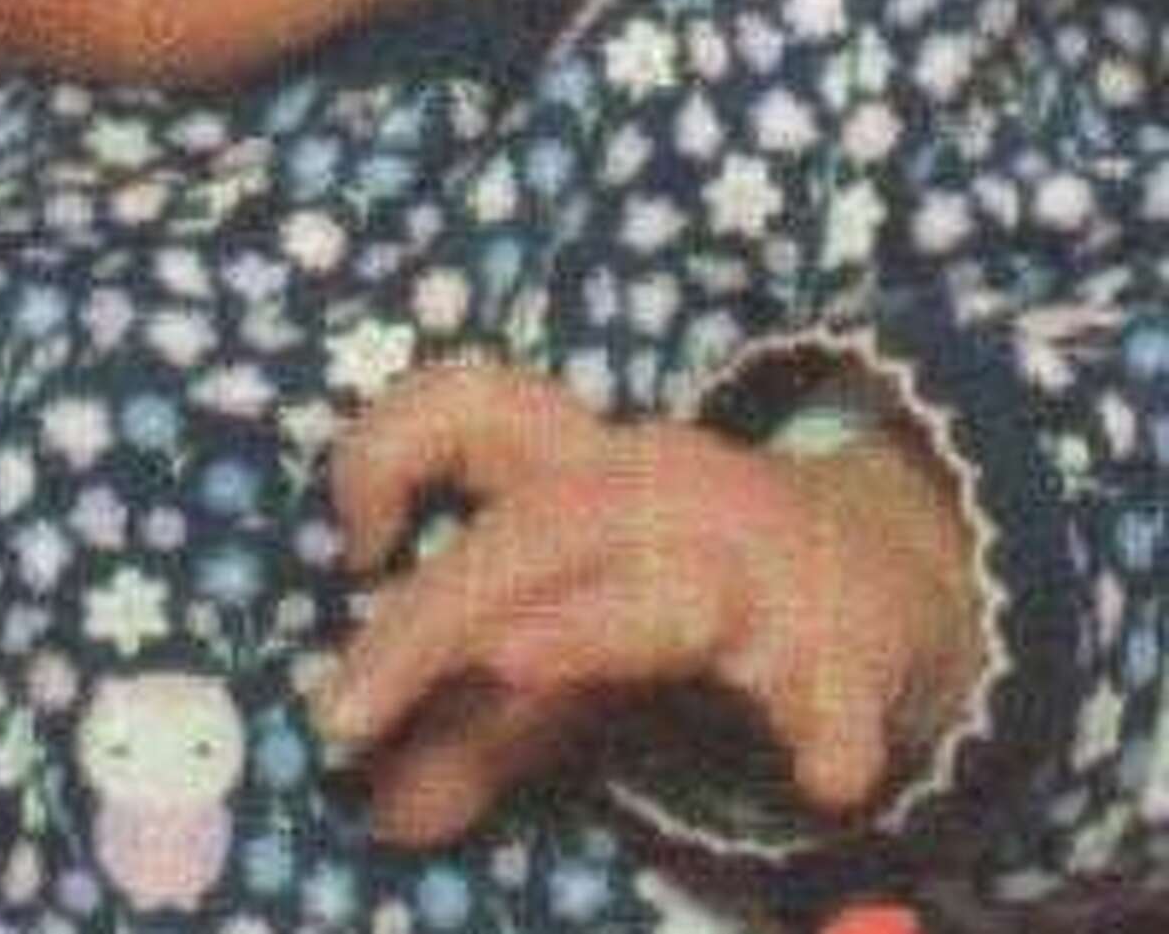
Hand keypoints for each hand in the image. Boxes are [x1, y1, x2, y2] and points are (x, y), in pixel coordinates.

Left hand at [317, 362, 982, 845]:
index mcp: (577, 468)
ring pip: (669, 591)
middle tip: (339, 717)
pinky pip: (835, 684)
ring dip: (588, 630)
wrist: (878, 567)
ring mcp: (750, 567)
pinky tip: (824, 776)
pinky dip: (830, 723)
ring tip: (515, 662)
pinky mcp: (842, 646)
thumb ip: (475, 720)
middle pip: (535, 529)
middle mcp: (656, 495)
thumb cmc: (680, 585)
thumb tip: (374, 808)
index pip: (472, 408)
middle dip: (434, 613)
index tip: (356, 548)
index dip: (391, 450)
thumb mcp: (574, 635)